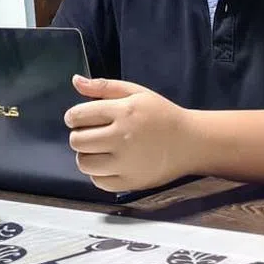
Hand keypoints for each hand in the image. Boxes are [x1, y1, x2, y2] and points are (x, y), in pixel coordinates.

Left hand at [63, 75, 190, 192]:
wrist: (190, 142)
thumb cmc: (161, 114)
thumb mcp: (136, 92)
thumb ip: (103, 86)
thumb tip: (75, 80)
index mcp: (123, 112)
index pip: (79, 115)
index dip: (73, 117)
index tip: (77, 118)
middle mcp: (122, 138)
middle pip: (77, 141)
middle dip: (79, 135)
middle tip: (91, 133)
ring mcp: (126, 163)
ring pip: (84, 163)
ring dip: (86, 155)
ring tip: (99, 149)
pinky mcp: (130, 182)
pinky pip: (98, 181)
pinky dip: (99, 173)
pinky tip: (110, 162)